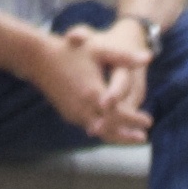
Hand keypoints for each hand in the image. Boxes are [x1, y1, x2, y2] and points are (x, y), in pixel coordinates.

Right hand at [35, 22, 152, 142]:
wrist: (37, 59)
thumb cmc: (70, 51)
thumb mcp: (99, 50)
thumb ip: (124, 57)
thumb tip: (148, 58)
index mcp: (93, 93)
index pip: (119, 114)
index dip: (135, 119)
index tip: (149, 121)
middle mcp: (82, 108)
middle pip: (110, 129)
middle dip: (127, 135)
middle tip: (144, 137)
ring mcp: (73, 113)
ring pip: (98, 131)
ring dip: (115, 135)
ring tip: (131, 138)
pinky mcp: (68, 114)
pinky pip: (89, 126)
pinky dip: (102, 130)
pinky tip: (112, 130)